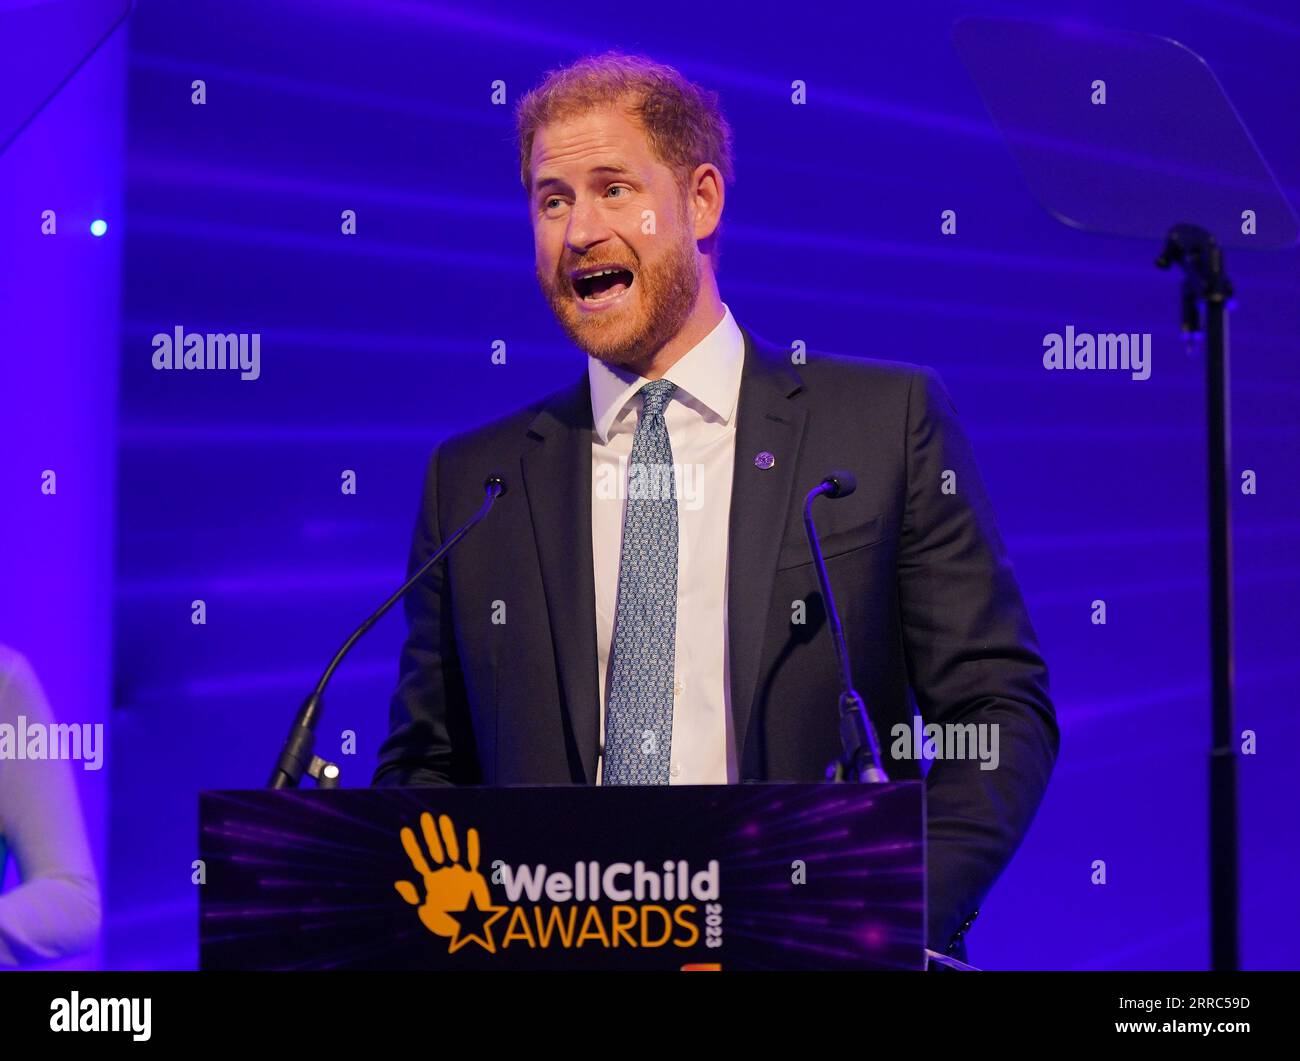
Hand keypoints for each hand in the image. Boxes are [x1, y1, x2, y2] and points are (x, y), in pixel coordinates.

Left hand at [394, 813, 490, 936]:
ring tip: (443, 818)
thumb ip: (414, 895)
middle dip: (430, 833)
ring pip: (453, 849)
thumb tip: (399, 882)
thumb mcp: (425, 910)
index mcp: (431, 882)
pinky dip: (472, 846)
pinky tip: (470, 832)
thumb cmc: (444, 923)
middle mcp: (444, 874)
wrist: (465, 931)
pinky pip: (473, 858)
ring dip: (448, 834)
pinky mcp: (473, 877)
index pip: (419, 859)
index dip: (412, 846)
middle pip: (436, 849)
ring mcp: (458, 874)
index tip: (406, 831)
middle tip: (425, 817)